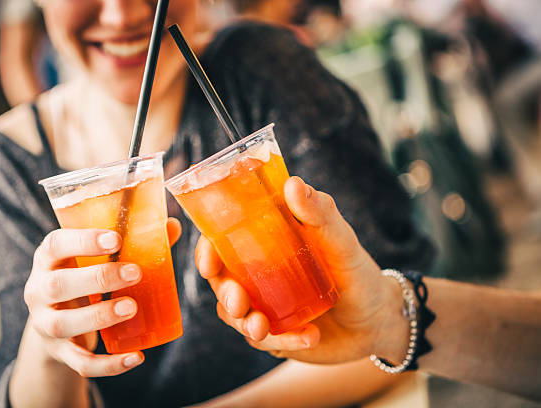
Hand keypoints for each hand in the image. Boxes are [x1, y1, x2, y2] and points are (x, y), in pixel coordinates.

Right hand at [24, 218, 181, 376]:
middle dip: (97, 279)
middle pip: (58, 285)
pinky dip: (108, 364)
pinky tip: (135, 357)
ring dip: (99, 317)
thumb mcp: (97, 259)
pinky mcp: (59, 352)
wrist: (55, 321)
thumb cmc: (83, 277)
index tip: (116, 239)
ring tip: (132, 308)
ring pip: (63, 324)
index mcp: (49, 259)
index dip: (83, 241)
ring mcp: (45, 323)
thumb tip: (172, 226)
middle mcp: (39, 290)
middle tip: (135, 273)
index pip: (55, 244)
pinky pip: (80, 362)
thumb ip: (133, 241)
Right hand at [195, 177, 406, 364]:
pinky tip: (309, 337)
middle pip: (222, 282)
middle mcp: (258, 274)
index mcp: (265, 244)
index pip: (223, 242)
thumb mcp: (341, 240)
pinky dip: (283, 340)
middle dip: (224, 293)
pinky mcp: (276, 333)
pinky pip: (264, 340)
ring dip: (245, 323)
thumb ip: (320, 212)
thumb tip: (293, 183)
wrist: (378, 320)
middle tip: (239, 302)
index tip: (208, 262)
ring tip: (266, 328)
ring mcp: (265, 305)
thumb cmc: (356, 271)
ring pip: (235, 315)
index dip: (207, 251)